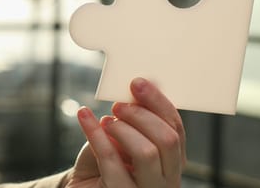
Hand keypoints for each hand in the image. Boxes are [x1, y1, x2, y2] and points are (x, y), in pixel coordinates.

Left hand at [66, 78, 185, 187]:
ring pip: (146, 152)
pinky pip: (109, 159)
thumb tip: (139, 88)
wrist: (85, 185)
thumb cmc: (106, 162)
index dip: (158, 103)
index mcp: (172, 162)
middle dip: (142, 115)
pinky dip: (94, 131)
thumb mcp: (124, 139)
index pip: (176, 130)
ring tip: (106, 122)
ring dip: (123, 128)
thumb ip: (136, 120)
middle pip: (168, 140)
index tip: (137, 83)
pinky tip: (84, 115)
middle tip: (118, 105)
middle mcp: (166, 180)